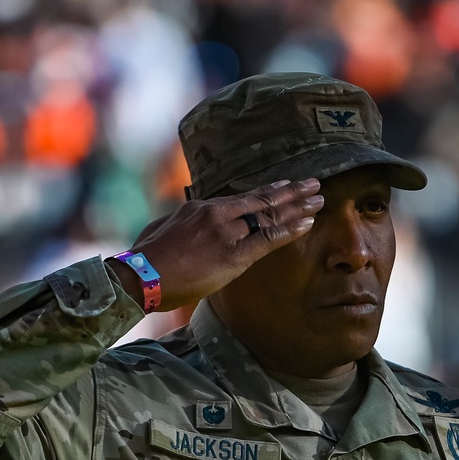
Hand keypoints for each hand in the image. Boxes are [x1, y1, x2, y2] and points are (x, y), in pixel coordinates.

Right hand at [113, 179, 323, 312]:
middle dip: (290, 192)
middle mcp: (217, 214)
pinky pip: (268, 239)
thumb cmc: (145, 259)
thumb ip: (183, 223)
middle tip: (313, 183)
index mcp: (200, 208)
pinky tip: (308, 222)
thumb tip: (188, 221)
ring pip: (270, 216)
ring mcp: (227, 233)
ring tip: (319, 199)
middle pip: (261, 200)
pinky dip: (290, 230)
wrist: (139, 276)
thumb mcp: (164, 230)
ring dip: (298, 207)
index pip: (242, 198)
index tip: (285, 185)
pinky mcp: (233, 255)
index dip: (267, 192)